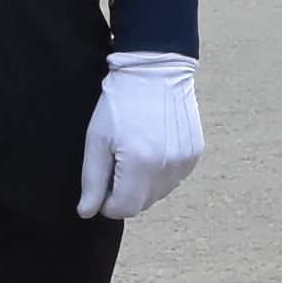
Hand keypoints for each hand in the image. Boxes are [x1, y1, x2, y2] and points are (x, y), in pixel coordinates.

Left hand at [77, 52, 204, 219]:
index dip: (107, 202)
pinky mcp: (194, 154)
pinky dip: (160, 172)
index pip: (123, 210)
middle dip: (125, 193)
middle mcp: (166, 168)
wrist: (156, 70)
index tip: (102, 182)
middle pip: (142, 204)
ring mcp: (184, 162)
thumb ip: (92, 180)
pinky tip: (152, 146)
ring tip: (135, 151)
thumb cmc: (120, 102)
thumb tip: (87, 212)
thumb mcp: (96, 139)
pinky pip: (173, 179)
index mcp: (139, 165)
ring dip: (143, 184)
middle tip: (116, 162)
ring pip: (158, 193)